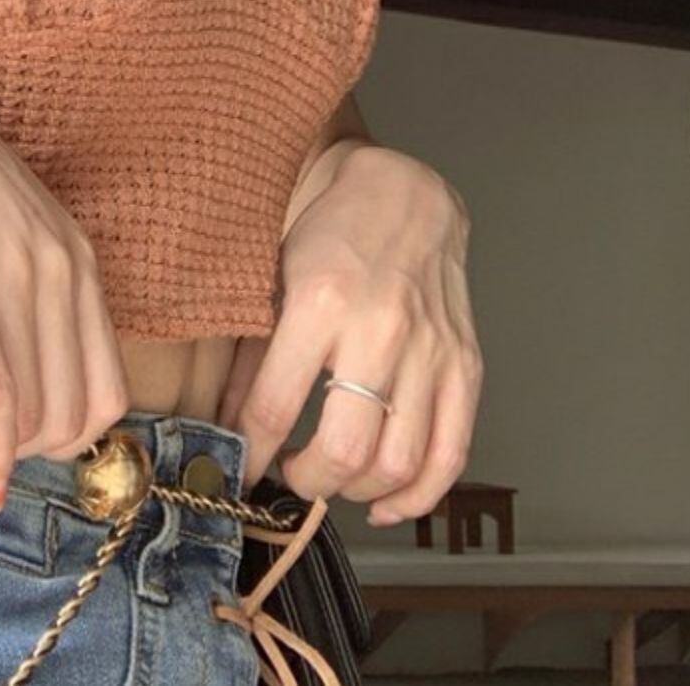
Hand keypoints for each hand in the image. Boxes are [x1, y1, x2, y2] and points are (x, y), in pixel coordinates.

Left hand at [215, 142, 481, 525]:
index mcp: (319, 301)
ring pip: (399, 463)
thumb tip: (224, 427)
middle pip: (345, 450)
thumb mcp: (270, 273)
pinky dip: (419, 494)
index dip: (250, 454)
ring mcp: (430, 349)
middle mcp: (380, 329)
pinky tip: (384, 501)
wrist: (402, 188)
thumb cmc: (328, 225)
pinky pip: (452, 453)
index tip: (238, 470)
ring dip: (358, 491)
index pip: (273, 408)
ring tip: (334, 478)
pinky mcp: (465, 362)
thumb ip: (249, 354)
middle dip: (307, 481)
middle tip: (290, 474)